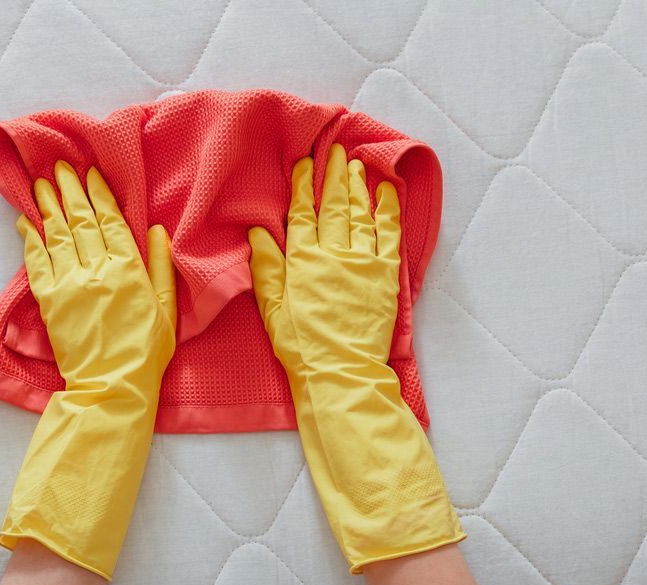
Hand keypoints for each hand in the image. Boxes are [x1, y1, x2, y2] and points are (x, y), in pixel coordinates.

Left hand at [0, 161, 175, 580]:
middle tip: (59, 165)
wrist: (113, 387)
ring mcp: (70, 284)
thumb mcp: (167, 309)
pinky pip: (36, 263)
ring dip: (47, 206)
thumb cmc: (147, 352)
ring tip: (40, 182)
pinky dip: (30, 239)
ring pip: (56, 235)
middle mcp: (97, 270)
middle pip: (80, 220)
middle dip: (69, 190)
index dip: (99, 194)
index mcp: (128, 270)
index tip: (91, 172)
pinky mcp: (50, 302)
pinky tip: (26, 222)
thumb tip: (156, 231)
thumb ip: (160, 267)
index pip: (111, 221)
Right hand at [248, 144, 463, 572]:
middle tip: (335, 150)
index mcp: (302, 262)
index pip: (301, 214)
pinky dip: (388, 210)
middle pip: (333, 206)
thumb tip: (257, 233)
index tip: (305, 163)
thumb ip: (266, 269)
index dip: (303, 186)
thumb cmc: (300, 346)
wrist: (341, 372)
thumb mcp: (271, 310)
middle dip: (333, 175)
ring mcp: (362, 262)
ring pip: (360, 213)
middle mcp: (333, 254)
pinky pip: (388, 234)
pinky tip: (387, 191)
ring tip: (356, 162)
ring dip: (358, 186)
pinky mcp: (385, 275)